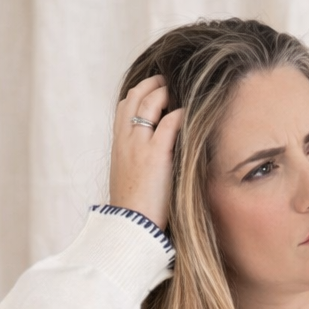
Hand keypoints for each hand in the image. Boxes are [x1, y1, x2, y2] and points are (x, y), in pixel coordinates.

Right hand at [108, 74, 183, 232]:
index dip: (138, 94)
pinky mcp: (156, 156)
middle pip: (134, 97)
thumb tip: (151, 163)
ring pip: (149, 103)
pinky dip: (181, 113)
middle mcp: (125, 140)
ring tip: (178, 90)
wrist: (130, 227)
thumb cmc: (134, 211)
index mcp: (118, 146)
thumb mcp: (129, 181)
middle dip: (151, 84)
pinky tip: (190, 112)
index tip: (153, 90)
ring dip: (165, 92)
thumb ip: (137, 164)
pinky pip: (169, 123)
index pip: (123, 108)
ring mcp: (139, 146)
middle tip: (166, 81)